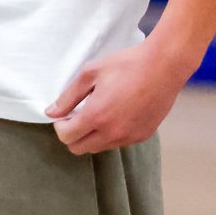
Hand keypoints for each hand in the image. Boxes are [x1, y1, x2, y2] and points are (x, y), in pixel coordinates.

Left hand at [47, 39, 190, 153]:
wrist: (163, 67)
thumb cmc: (125, 65)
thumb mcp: (89, 74)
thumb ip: (68, 97)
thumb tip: (51, 113)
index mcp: (97, 116)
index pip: (67, 137)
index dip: (60, 125)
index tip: (65, 114)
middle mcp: (114, 132)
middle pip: (80, 148)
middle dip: (72, 134)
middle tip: (77, 115)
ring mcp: (130, 136)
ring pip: (99, 147)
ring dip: (91, 136)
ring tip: (97, 113)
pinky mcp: (143, 135)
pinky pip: (119, 143)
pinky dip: (110, 135)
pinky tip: (114, 115)